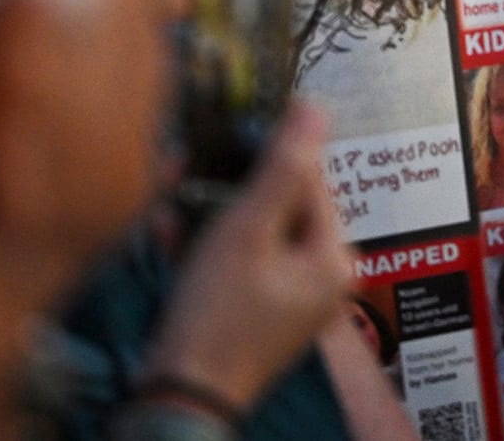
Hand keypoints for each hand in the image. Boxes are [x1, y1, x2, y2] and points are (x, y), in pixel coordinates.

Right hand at [146, 103, 352, 409]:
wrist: (181, 395)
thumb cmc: (216, 315)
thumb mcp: (246, 230)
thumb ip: (281, 168)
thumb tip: (314, 107)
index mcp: (335, 258)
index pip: (309, 179)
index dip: (263, 155)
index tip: (221, 139)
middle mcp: (322, 277)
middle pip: (278, 203)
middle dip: (224, 188)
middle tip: (182, 171)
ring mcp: (293, 295)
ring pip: (251, 229)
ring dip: (207, 213)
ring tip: (169, 206)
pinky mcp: (261, 307)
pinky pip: (239, 258)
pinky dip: (206, 246)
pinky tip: (171, 234)